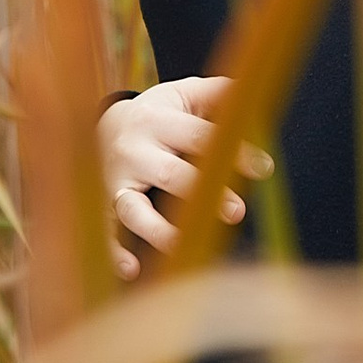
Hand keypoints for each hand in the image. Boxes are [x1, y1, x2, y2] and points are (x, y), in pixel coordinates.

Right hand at [97, 75, 266, 282]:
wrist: (97, 126)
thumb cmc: (157, 115)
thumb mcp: (182, 96)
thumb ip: (217, 93)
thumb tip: (251, 93)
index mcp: (157, 120)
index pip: (199, 137)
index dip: (233, 151)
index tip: (265, 168)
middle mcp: (133, 151)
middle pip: (170, 173)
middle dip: (204, 192)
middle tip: (237, 211)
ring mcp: (114, 181)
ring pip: (133, 208)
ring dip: (159, 229)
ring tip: (184, 244)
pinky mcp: (103, 206)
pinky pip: (106, 232)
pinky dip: (116, 251)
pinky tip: (133, 269)